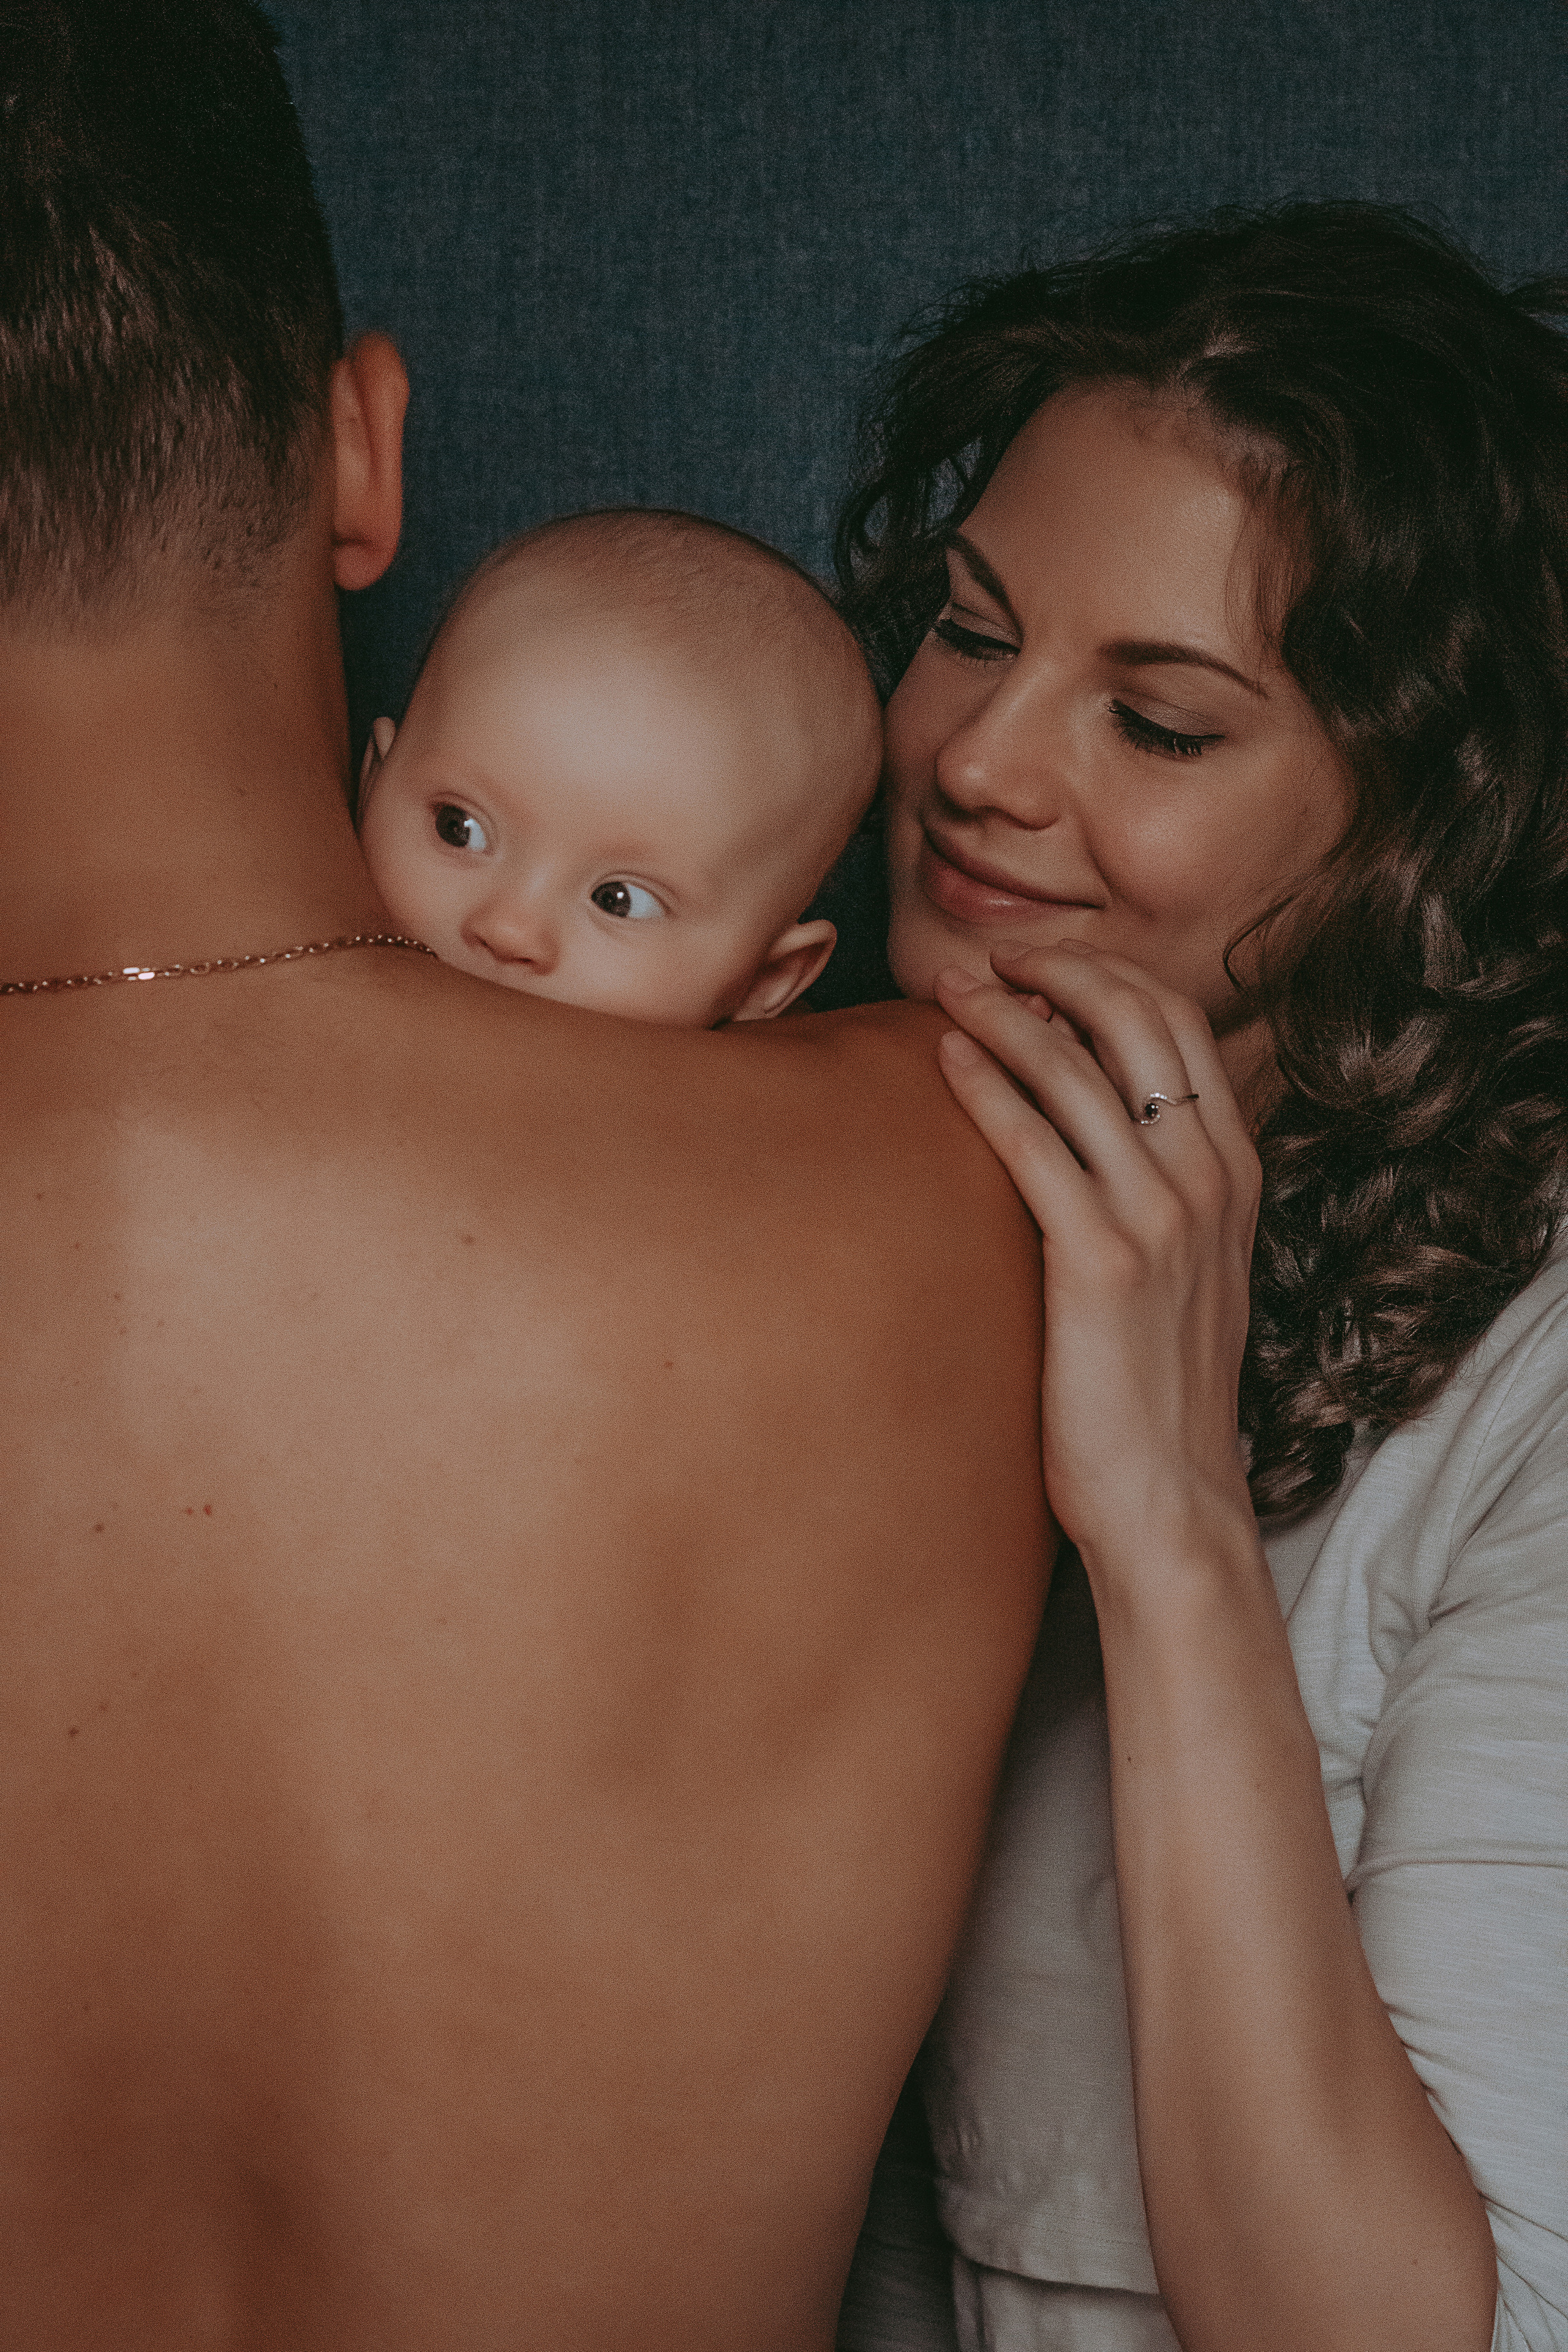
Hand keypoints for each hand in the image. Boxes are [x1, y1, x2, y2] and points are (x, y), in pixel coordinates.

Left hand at [935, 943, 1260, 1571]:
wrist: (1170, 1499)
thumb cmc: (1157, 1391)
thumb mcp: (1186, 1272)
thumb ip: (1159, 1192)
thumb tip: (1090, 1129)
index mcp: (1233, 1173)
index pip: (1179, 1027)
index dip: (1107, 977)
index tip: (1040, 963)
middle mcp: (1208, 1181)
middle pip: (1135, 1024)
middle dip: (1057, 972)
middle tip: (988, 959)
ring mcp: (1161, 1218)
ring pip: (1077, 1071)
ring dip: (1006, 1014)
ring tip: (947, 990)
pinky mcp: (1101, 1262)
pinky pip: (1034, 1145)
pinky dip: (987, 1087)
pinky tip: (946, 1060)